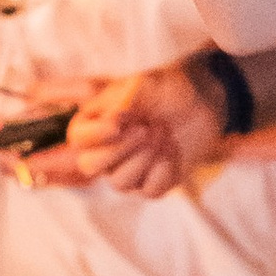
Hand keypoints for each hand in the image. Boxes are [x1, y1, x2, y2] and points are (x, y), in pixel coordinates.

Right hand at [63, 59, 231, 195]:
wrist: (197, 103)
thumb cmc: (164, 90)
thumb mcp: (144, 84)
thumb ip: (126, 99)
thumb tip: (113, 121)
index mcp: (95, 123)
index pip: (78, 137)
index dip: (96, 135)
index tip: (118, 124)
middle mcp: (104, 151)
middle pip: (89, 166)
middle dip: (118, 150)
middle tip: (146, 129)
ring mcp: (126, 171)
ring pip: (120, 183)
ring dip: (145, 159)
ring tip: (164, 132)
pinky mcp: (151, 184)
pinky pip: (150, 191)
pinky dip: (164, 170)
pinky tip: (174, 147)